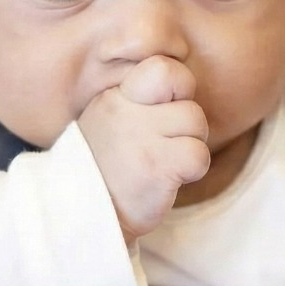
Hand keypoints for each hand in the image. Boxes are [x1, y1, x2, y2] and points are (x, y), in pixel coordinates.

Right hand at [78, 56, 210, 240]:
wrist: (85, 218)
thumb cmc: (108, 169)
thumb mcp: (112, 122)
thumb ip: (141, 100)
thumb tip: (183, 80)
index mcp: (115, 97)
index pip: (163, 67)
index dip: (177, 86)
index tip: (165, 109)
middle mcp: (125, 111)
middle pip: (188, 95)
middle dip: (187, 120)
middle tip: (168, 142)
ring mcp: (140, 138)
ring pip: (197, 122)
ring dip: (190, 146)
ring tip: (164, 163)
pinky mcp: (157, 167)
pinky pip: (199, 155)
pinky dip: (193, 170)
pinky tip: (170, 179)